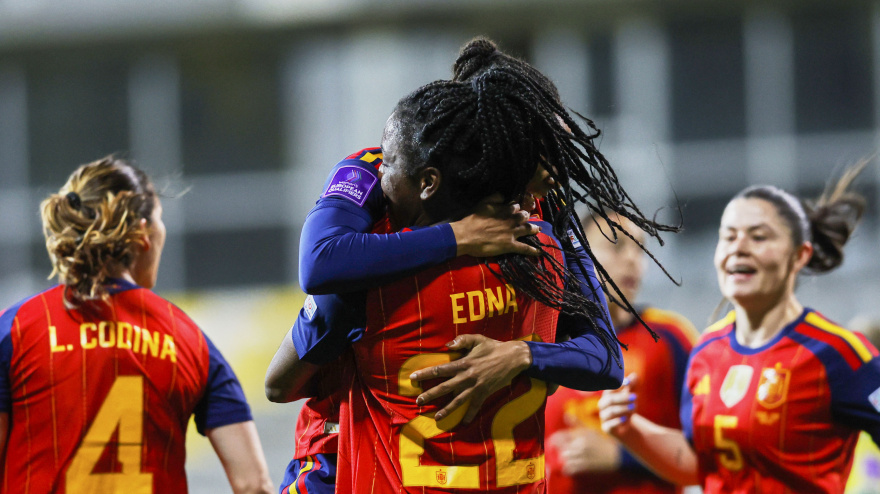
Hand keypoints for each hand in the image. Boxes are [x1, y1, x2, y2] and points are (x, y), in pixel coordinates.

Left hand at [408, 334, 531, 423]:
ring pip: (458, 400)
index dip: (426, 373)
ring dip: (446, 409)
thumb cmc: (493, 347)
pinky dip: (470, 415)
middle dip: (430, 395)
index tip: (413, 378)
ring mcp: (476, 386)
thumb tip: (447, 346)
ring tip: (436, 417)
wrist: (513, 357)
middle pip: (445, 387)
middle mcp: (467, 377)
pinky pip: (476, 406)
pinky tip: (463, 423)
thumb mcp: (477, 339)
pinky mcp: (485, 392)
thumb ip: (461, 341)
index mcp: (463, 363)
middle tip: (418, 401)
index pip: (440, 370)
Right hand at [451, 194, 539, 257]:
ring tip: (538, 229)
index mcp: (506, 210)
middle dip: (527, 216)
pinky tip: (539, 251)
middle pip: (524, 217)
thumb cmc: (473, 219)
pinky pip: (524, 248)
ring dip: (534, 229)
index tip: (517, 209)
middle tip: (527, 218)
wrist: (467, 235)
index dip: (517, 208)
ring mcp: (512, 233)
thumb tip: (504, 195)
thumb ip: (495, 197)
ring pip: (528, 229)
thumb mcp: (483, 203)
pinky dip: (532, 250)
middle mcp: (512, 220)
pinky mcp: (510, 245)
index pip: (516, 207)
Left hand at [549, 428, 621, 474]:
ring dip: (566, 459)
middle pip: (561, 449)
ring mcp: (581, 457)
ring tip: (572, 458)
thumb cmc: (603, 442)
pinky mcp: (584, 468)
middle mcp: (579, 446)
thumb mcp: (590, 430)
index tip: (554, 442)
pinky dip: (569, 468)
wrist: (616, 457)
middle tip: (567, 451)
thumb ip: (577, 423)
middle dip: (562, 450)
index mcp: (579, 435)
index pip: (558, 437)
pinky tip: (574, 466)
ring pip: (564, 459)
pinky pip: (569, 469)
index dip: (554, 440)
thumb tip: (566, 415)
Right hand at [598, 373, 637, 437]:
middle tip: (635, 397)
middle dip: (623, 398)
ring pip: (610, 412)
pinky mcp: (606, 428)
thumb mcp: (630, 395)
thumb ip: (632, 386)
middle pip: (610, 400)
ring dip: (623, 409)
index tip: (628, 383)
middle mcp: (603, 405)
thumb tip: (634, 376)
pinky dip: (617, 422)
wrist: (625, 426)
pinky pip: (609, 425)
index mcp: (607, 395)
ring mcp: (604, 416)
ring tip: (634, 407)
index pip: (610, 388)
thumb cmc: (626, 406)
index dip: (618, 385)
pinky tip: (625, 419)